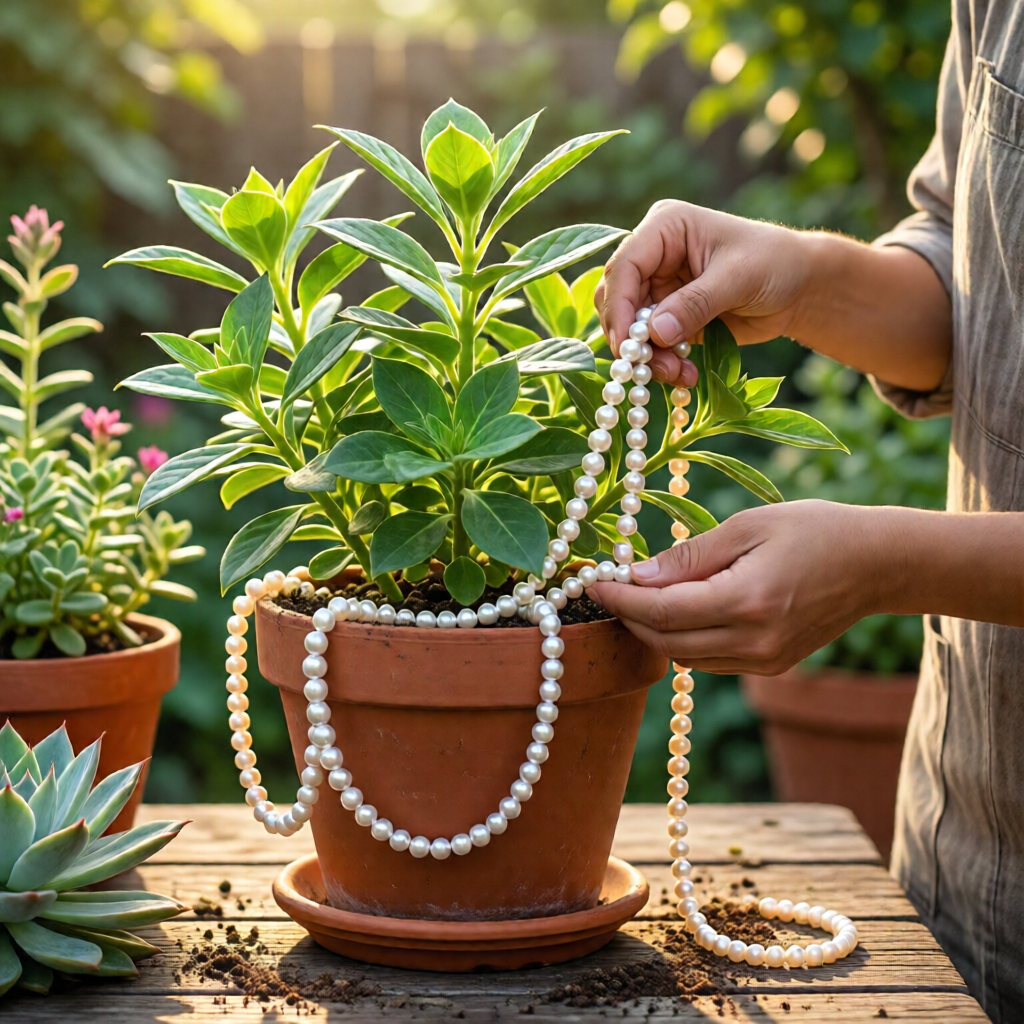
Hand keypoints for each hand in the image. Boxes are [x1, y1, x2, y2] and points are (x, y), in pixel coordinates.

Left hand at [590, 501, 896, 674]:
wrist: (878, 564)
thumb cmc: (815, 530)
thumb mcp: (749, 525)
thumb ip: (690, 556)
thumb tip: (638, 576)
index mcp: (748, 601)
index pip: (663, 612)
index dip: (621, 600)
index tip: (593, 582)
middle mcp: (755, 641)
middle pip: (666, 641)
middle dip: (630, 616)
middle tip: (609, 587)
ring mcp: (765, 660)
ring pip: (684, 656)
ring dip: (654, 630)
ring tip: (641, 594)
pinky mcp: (771, 665)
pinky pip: (709, 660)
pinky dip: (684, 638)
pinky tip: (680, 608)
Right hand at [595, 201, 813, 385]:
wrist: (799, 287)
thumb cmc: (774, 262)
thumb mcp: (737, 277)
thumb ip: (695, 303)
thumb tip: (654, 332)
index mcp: (665, 228)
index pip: (624, 266)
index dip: (619, 306)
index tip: (628, 344)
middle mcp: (654, 257)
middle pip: (618, 301)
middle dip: (632, 339)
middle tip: (649, 369)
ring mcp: (659, 289)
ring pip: (631, 330)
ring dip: (649, 358)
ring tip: (678, 375)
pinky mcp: (669, 318)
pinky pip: (651, 346)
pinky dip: (663, 364)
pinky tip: (685, 376)